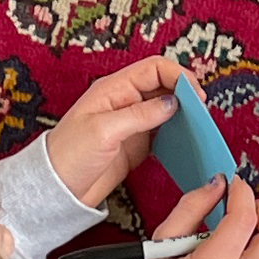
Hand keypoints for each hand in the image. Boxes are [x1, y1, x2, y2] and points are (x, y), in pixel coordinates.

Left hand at [42, 57, 185, 211]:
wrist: (57, 190)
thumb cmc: (69, 156)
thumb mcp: (104, 131)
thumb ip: (140, 115)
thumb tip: (172, 102)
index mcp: (114, 89)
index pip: (154, 68)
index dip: (178, 76)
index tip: (195, 95)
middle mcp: (125, 101)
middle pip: (164, 85)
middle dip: (185, 94)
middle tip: (201, 112)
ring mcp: (131, 122)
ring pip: (166, 107)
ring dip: (183, 113)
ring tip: (198, 126)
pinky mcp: (136, 143)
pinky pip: (163, 131)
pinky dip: (177, 132)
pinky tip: (185, 140)